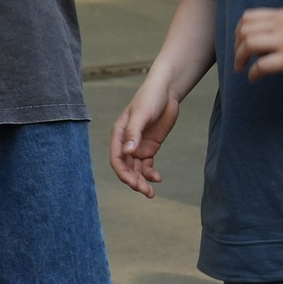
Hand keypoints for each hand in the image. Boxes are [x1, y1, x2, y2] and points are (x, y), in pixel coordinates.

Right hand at [109, 80, 179, 197]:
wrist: (166, 91)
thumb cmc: (150, 98)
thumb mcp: (141, 114)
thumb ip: (134, 132)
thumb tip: (127, 152)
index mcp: (119, 135)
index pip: (117, 159)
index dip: (123, 174)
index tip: (134, 183)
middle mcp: (126, 143)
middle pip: (126, 168)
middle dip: (134, 181)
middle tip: (146, 192)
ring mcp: (138, 146)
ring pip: (136, 169)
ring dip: (142, 181)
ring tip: (151, 192)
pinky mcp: (150, 147)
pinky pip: (147, 165)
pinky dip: (150, 173)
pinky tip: (158, 178)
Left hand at [234, 7, 282, 81]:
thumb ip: (274, 29)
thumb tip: (253, 44)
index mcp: (280, 16)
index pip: (247, 18)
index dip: (238, 32)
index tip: (240, 45)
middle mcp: (279, 25)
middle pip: (244, 31)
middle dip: (236, 47)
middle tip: (240, 60)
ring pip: (248, 44)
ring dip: (240, 58)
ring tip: (242, 69)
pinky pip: (261, 65)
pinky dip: (253, 73)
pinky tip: (255, 78)